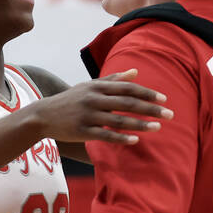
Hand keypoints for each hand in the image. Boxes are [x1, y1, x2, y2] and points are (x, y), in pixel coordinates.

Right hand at [31, 69, 171, 143]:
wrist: (43, 115)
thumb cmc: (71, 100)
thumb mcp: (89, 86)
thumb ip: (113, 80)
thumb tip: (136, 71)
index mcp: (97, 86)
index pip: (127, 88)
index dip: (146, 92)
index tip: (164, 99)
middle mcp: (93, 99)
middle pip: (127, 103)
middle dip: (150, 109)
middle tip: (169, 114)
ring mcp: (87, 115)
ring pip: (118, 120)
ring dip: (140, 124)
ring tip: (157, 128)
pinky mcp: (81, 131)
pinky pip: (104, 135)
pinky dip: (121, 138)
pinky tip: (135, 140)